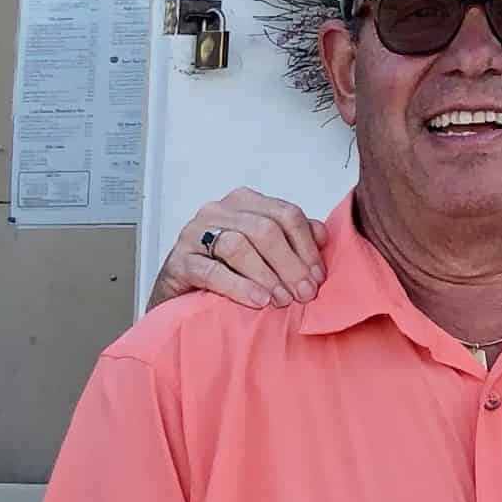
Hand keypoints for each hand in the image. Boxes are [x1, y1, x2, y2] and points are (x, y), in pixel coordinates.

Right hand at [152, 188, 324, 307]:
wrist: (179, 292)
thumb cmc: (224, 268)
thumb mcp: (262, 249)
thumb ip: (291, 237)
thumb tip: (321, 237)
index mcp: (244, 201)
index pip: (286, 214)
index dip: (306, 246)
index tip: (318, 275)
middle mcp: (218, 211)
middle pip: (265, 230)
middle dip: (290, 264)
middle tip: (304, 293)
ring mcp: (195, 234)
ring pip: (239, 246)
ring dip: (267, 275)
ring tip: (282, 300)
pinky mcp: (179, 261)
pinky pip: (212, 271)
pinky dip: (239, 286)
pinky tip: (257, 300)